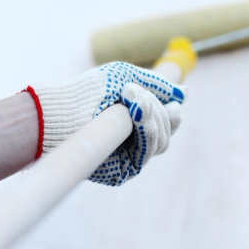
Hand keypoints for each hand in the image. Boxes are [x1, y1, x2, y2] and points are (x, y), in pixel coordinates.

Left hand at [26, 61, 186, 185]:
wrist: (63, 112)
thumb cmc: (89, 92)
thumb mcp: (125, 77)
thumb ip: (156, 85)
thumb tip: (185, 94)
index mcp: (136, 121)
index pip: (168, 119)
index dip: (170, 109)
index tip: (170, 98)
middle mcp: (134, 141)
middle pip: (169, 131)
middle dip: (159, 111)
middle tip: (138, 97)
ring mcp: (129, 157)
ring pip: (162, 142)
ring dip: (152, 118)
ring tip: (132, 101)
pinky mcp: (122, 171)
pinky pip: (147, 153)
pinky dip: (146, 130)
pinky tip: (134, 115)